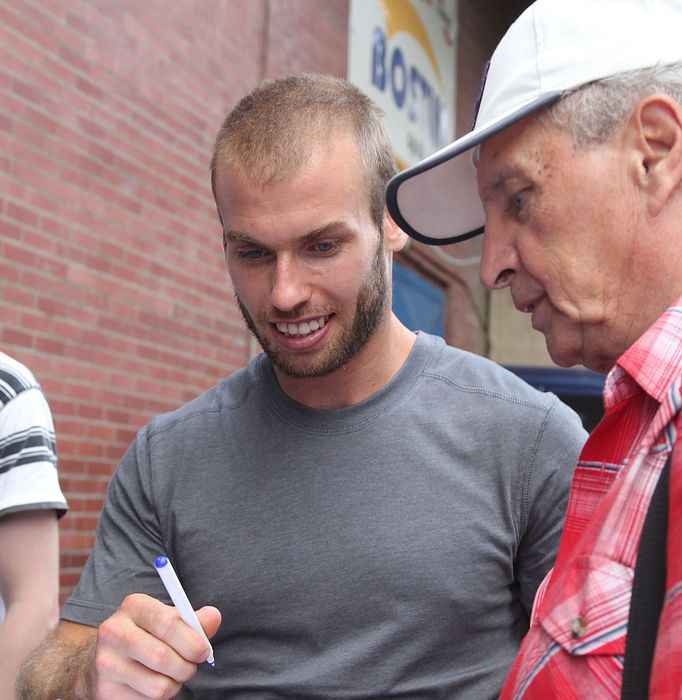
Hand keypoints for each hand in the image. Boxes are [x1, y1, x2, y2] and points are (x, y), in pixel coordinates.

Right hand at [93, 593, 220, 698]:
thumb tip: (214, 618)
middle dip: (187, 666)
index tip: (204, 650)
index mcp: (134, 606)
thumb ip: (193, 619)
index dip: (192, 641)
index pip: (168, 624)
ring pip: (158, 685)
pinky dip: (159, 695)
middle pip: (163, 657)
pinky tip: (153, 682)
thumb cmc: (148, 633)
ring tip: (172, 673)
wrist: (108, 657)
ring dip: (175, 683)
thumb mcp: (168, 618)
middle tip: (191, 665)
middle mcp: (114, 632)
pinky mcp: (105, 690)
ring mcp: (106, 663)